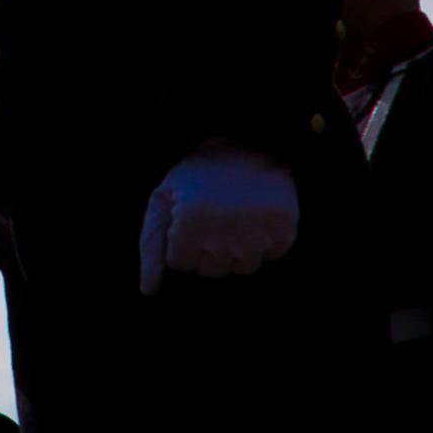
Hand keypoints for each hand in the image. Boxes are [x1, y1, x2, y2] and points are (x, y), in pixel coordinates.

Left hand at [138, 141, 297, 294]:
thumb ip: (151, 245)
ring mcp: (257, 238)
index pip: (181, 263)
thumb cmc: (198, 174)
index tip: (188, 221)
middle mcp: (224, 237)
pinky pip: (270, 256)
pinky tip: (256, 217)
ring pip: (241, 267)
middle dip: (208, 249)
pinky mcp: (284, 234)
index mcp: (191, 225)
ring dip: (236, 248)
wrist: (247, 142)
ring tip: (234, 217)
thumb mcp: (164, 199)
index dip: (183, 243)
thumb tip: (148, 290)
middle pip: (211, 270)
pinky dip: (264, 242)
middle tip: (212, 218)